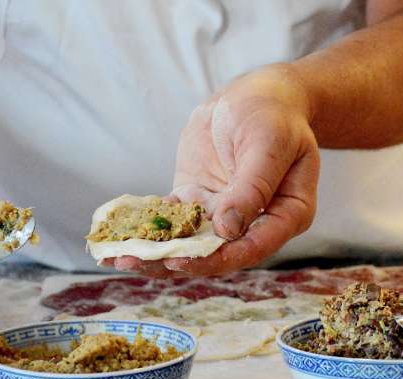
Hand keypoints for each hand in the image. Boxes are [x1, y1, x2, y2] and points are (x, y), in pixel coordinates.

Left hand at [111, 64, 319, 276]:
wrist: (259, 93)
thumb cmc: (274, 114)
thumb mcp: (268, 144)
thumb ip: (252, 187)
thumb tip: (228, 229)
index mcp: (286, 215)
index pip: (253, 246)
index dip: (219, 258)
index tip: (183, 260)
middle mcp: (254, 222)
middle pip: (216, 252)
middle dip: (175, 260)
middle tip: (136, 262)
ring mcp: (223, 212)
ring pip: (190, 241)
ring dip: (154, 251)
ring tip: (117, 257)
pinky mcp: (197, 199)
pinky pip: (172, 218)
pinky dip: (147, 226)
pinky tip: (118, 235)